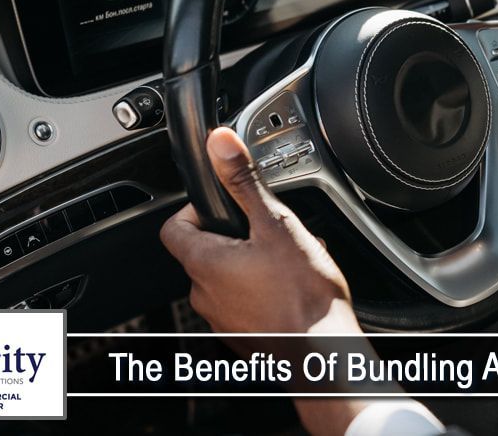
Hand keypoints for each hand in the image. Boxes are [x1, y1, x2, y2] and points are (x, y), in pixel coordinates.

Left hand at [161, 128, 372, 434]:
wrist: (324, 355)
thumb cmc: (304, 297)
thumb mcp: (277, 225)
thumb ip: (244, 182)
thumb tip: (220, 143)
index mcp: (204, 263)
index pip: (173, 227)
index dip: (195, 209)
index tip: (226, 205)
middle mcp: (204, 295)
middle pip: (205, 251)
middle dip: (237, 236)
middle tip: (271, 232)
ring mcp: (221, 320)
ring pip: (228, 278)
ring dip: (252, 265)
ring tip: (290, 262)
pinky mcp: (241, 337)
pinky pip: (244, 304)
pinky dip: (262, 292)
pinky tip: (293, 289)